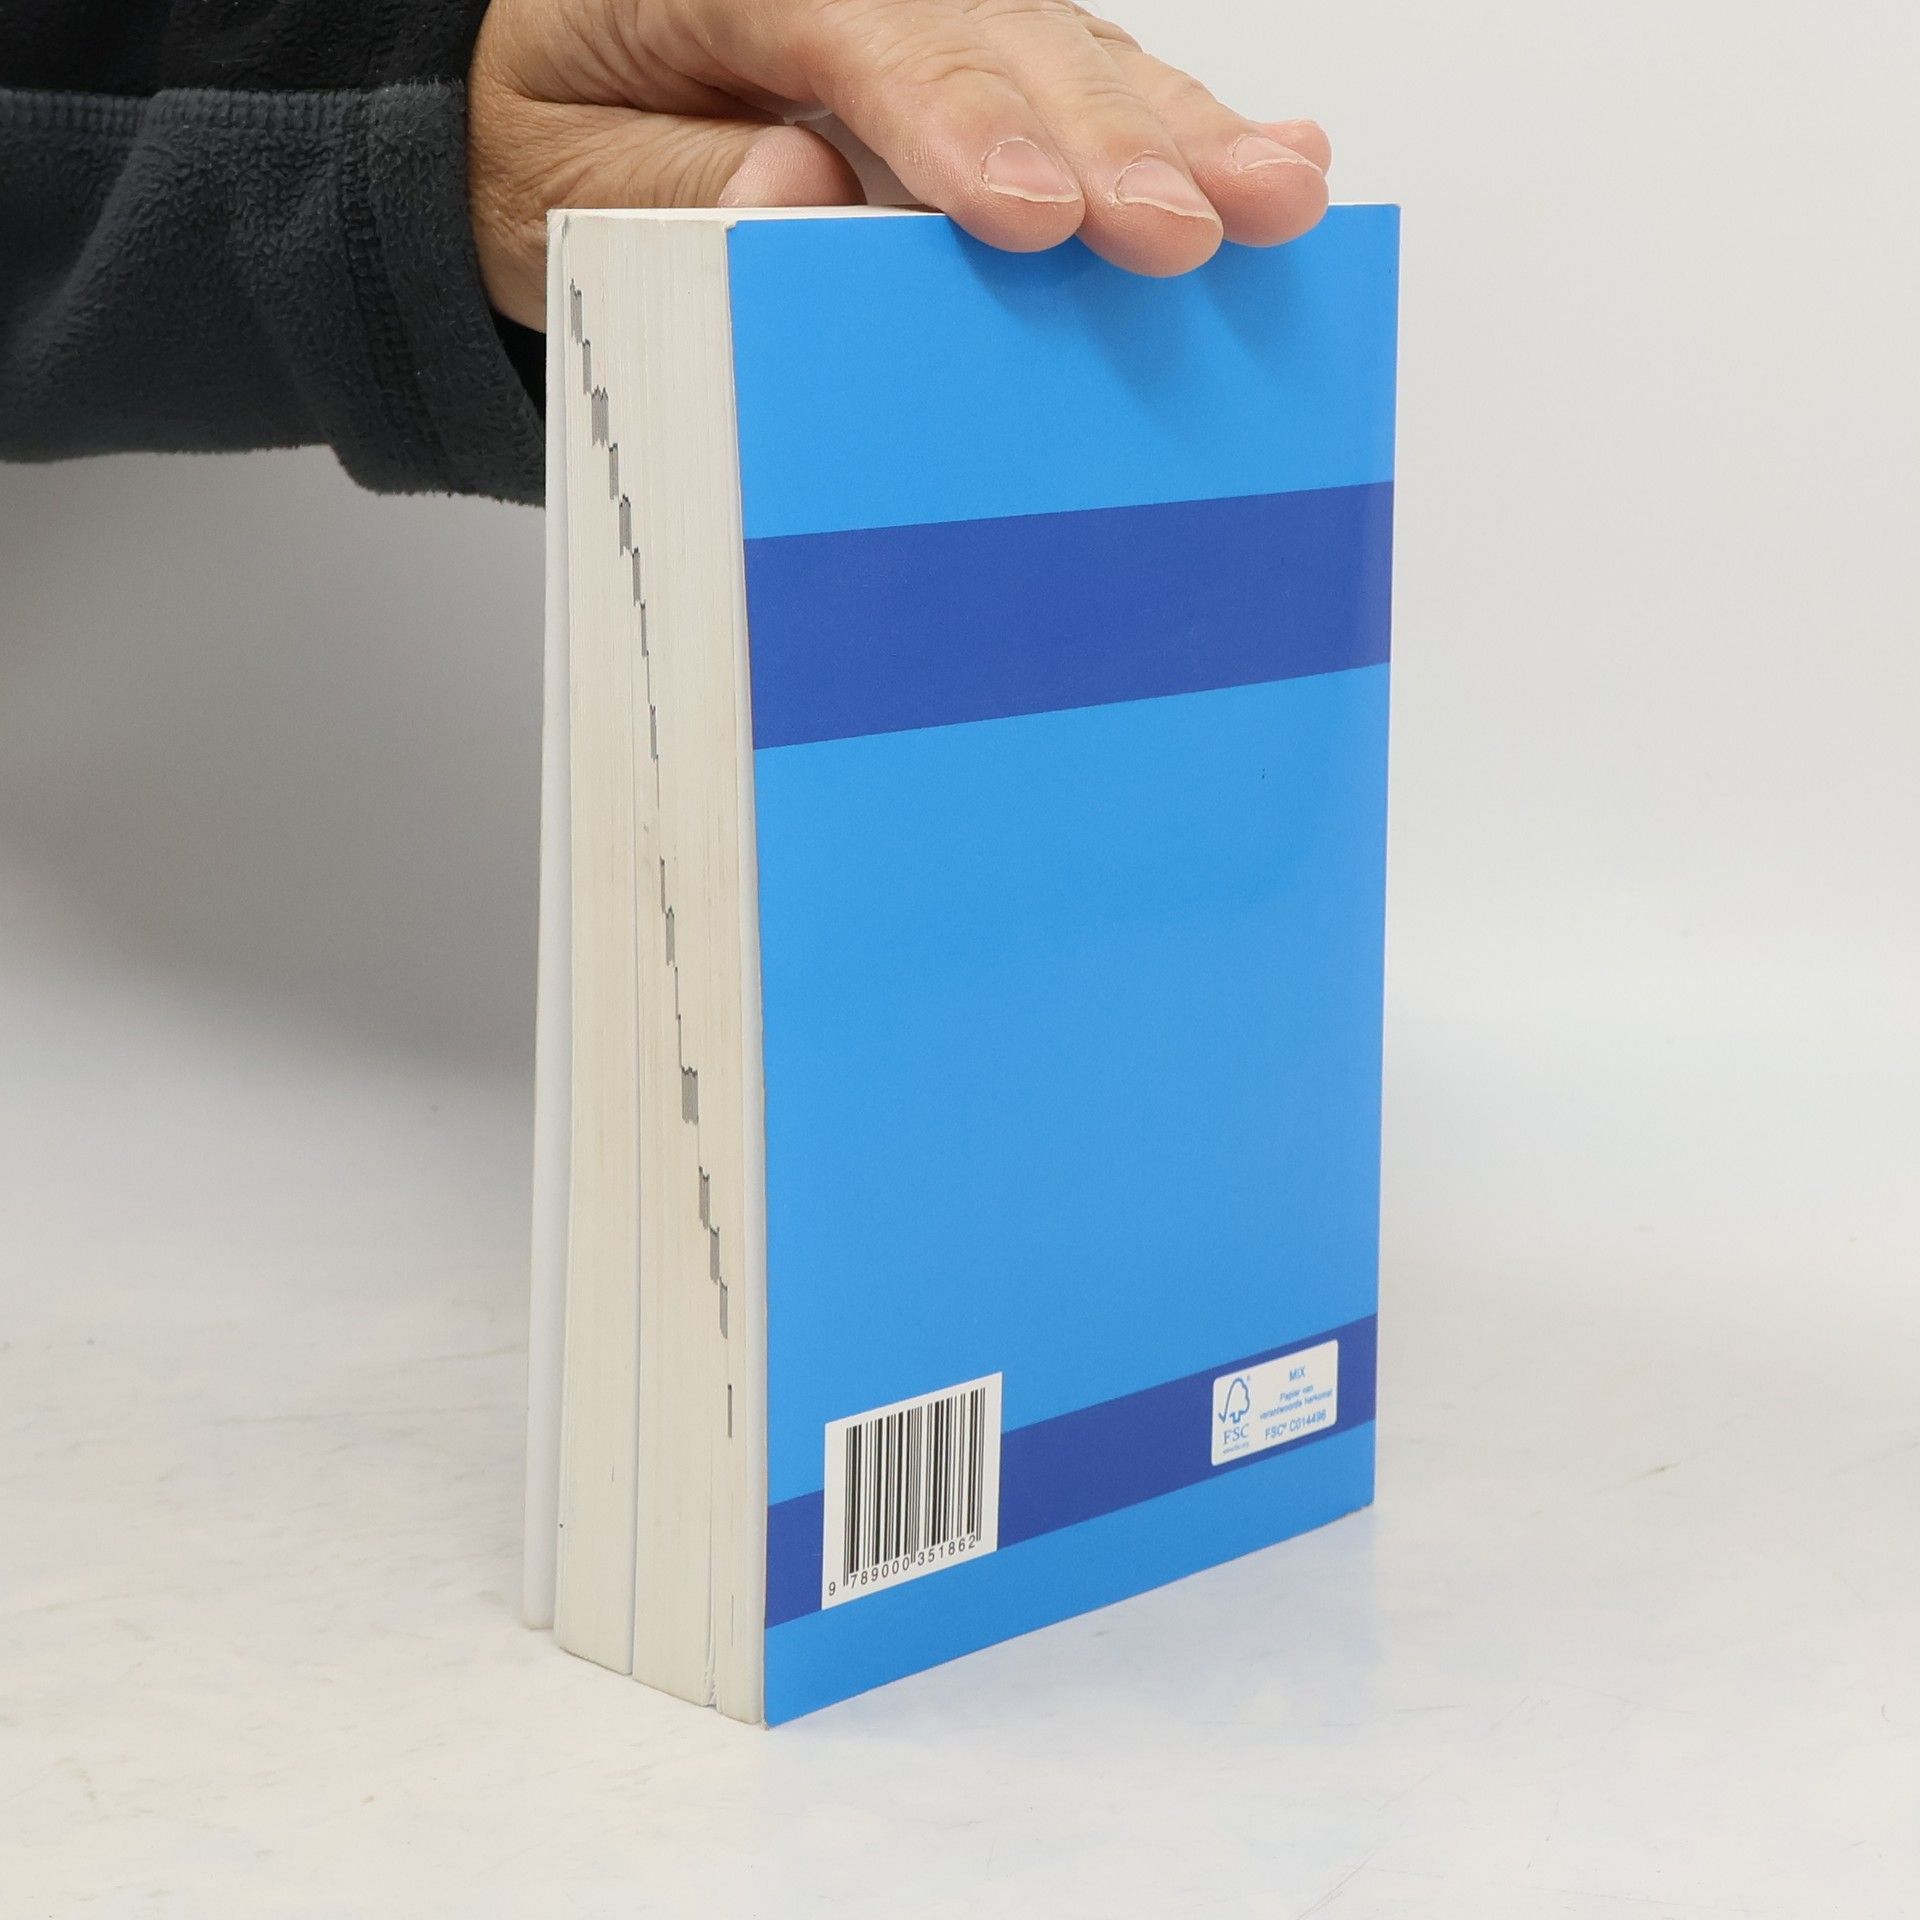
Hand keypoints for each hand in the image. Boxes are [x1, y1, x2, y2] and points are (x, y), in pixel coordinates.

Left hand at [468, 0, 1330, 327]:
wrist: (551, 107)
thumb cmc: (552, 137)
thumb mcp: (557, 179)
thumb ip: (669, 185)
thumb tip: (804, 188)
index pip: (861, 28)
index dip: (954, 120)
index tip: (1029, 211)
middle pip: (991, 34)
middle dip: (1098, 137)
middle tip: (1187, 226)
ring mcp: (920, 13)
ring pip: (1061, 48)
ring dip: (1172, 130)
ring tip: (1275, 194)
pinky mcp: (972, 63)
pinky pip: (1076, 79)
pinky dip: (1167, 125)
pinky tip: (1267, 152)